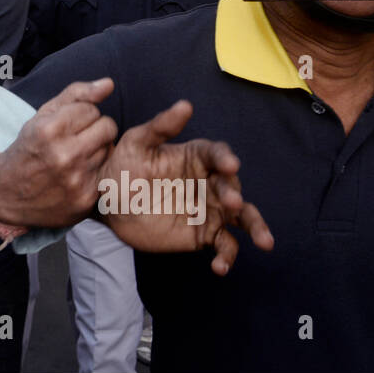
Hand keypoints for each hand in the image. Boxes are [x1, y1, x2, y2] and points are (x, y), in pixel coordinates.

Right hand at [0, 79, 118, 228]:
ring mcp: (76, 180)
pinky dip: (96, 172)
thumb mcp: (42, 116)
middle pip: (108, 127)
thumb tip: (109, 83)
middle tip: (77, 139)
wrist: (7, 195)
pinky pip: (107, 174)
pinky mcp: (85, 199)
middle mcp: (64, 155)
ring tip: (76, 157)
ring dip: (97, 150)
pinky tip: (78, 174)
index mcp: (49, 130)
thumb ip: (76, 94)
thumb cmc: (28, 149)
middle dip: (95, 129)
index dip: (81, 115)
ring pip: (110, 149)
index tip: (66, 126)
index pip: (92, 109)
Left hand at [97, 100, 273, 275]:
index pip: (217, 154)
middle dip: (236, 194)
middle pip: (232, 187)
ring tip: (265, 242)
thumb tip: (186, 105)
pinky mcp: (203, 235)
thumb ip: (161, 126)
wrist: (108, 203)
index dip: (225, 159)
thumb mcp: (137, 143)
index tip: (229, 165)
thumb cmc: (123, 166)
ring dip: (255, 228)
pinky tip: (220, 267)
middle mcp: (209, 182)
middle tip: (233, 202)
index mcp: (196, 157)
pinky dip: (227, 257)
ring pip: (241, 218)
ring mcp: (209, 210)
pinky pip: (223, 245)